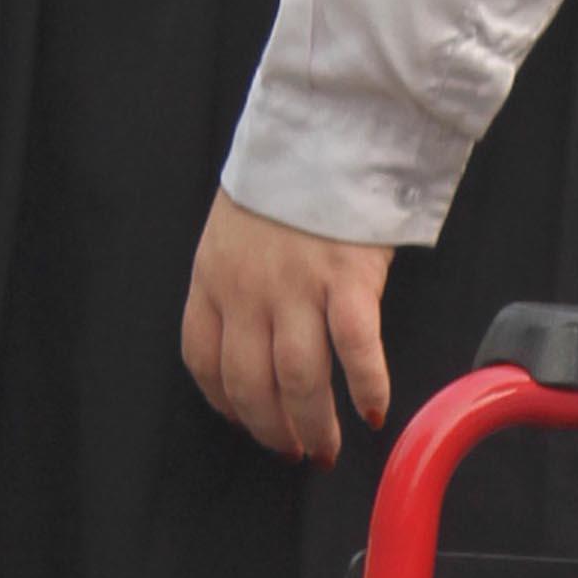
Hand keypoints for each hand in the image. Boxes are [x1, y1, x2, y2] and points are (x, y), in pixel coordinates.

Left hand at [182, 190, 392, 463]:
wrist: (328, 126)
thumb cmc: (288, 175)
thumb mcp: (238, 226)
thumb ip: (238, 278)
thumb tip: (259, 335)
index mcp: (212, 277)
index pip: (204, 360)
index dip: (224, 403)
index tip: (245, 422)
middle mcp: (248, 290)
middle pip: (250, 384)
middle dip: (271, 429)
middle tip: (294, 451)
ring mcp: (297, 287)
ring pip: (298, 380)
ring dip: (313, 424)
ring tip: (327, 447)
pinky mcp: (348, 278)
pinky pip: (356, 349)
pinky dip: (367, 386)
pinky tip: (374, 410)